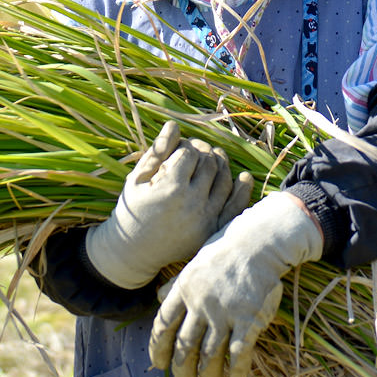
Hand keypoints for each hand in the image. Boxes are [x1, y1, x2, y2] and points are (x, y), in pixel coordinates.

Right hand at [85, 121, 253, 288]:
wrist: (134, 251)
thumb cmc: (132, 210)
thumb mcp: (137, 179)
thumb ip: (157, 152)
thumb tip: (174, 125)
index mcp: (170, 188)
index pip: (190, 153)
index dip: (185, 146)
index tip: (178, 150)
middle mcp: (192, 204)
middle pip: (209, 163)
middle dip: (203, 152)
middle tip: (194, 153)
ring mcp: (206, 219)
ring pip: (225, 180)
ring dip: (221, 165)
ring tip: (210, 161)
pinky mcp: (213, 231)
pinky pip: (235, 207)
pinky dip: (242, 190)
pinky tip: (244, 177)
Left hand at [149, 191, 321, 376]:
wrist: (259, 241)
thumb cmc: (227, 249)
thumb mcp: (195, 263)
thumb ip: (176, 284)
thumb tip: (157, 296)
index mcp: (183, 289)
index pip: (163, 325)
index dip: (158, 348)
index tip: (158, 364)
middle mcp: (200, 304)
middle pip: (184, 346)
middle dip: (182, 370)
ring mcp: (224, 313)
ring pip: (210, 355)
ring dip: (209, 375)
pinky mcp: (248, 318)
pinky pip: (239, 352)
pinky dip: (236, 370)